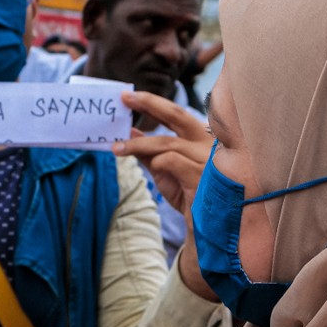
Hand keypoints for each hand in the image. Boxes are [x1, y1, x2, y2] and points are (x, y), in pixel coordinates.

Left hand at [113, 90, 217, 300]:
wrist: (204, 230)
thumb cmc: (188, 197)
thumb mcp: (165, 172)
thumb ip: (149, 152)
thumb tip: (129, 132)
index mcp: (202, 140)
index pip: (177, 114)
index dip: (154, 103)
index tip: (130, 96)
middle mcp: (209, 145)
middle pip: (178, 115)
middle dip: (150, 103)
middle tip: (124, 98)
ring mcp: (208, 160)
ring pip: (167, 142)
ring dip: (138, 144)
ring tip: (117, 148)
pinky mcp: (202, 177)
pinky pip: (171, 161)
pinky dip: (156, 162)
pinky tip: (150, 168)